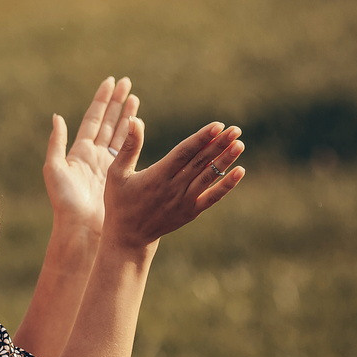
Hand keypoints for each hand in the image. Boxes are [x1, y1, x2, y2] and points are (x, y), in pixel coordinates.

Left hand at [44, 77, 138, 234]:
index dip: (101, 100)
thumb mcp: (55, 169)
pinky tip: (140, 123)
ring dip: (128, 115)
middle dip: (117, 102)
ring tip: (135, 97)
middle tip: (127, 82)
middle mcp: (94, 155)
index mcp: (79, 151)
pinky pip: (129, 150)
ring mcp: (108, 164)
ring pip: (120, 133)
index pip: (93, 119)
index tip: (110, 82)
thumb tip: (57, 117)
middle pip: (108, 122)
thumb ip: (56, 142)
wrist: (83, 226)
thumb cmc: (66, 200)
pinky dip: (135, 135)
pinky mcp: (119, 175)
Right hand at [104, 117, 245, 249]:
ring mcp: (184, 201)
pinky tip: (239, 171)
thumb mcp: (117, 172)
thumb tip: (134, 119)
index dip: (201, 138)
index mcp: (156, 176)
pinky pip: (213, 197)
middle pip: (201, 162)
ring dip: (225, 160)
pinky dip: (227, 185)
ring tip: (239, 144)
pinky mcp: (191, 212)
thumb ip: (129, 146)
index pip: (184, 152)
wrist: (129, 237)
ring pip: (209, 177)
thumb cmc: (120, 201)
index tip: (217, 126)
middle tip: (235, 130)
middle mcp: (173, 188)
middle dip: (219, 145)